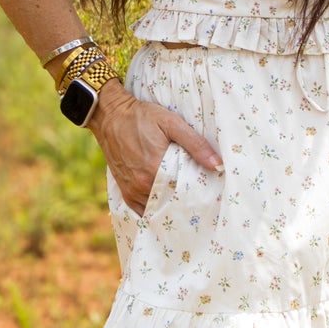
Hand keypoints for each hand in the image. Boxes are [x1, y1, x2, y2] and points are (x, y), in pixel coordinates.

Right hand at [88, 82, 221, 214]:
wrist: (111, 116)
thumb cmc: (142, 117)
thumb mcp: (171, 123)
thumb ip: (196, 144)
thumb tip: (218, 165)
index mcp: (156, 170)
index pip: (185, 193)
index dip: (199, 195)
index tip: (210, 194)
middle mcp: (142, 185)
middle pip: (172, 203)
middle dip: (186, 203)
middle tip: (201, 202)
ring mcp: (132, 191)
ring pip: (157, 210)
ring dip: (170, 208)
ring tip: (186, 205)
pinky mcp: (125, 191)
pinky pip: (142, 211)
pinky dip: (154, 211)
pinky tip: (166, 208)